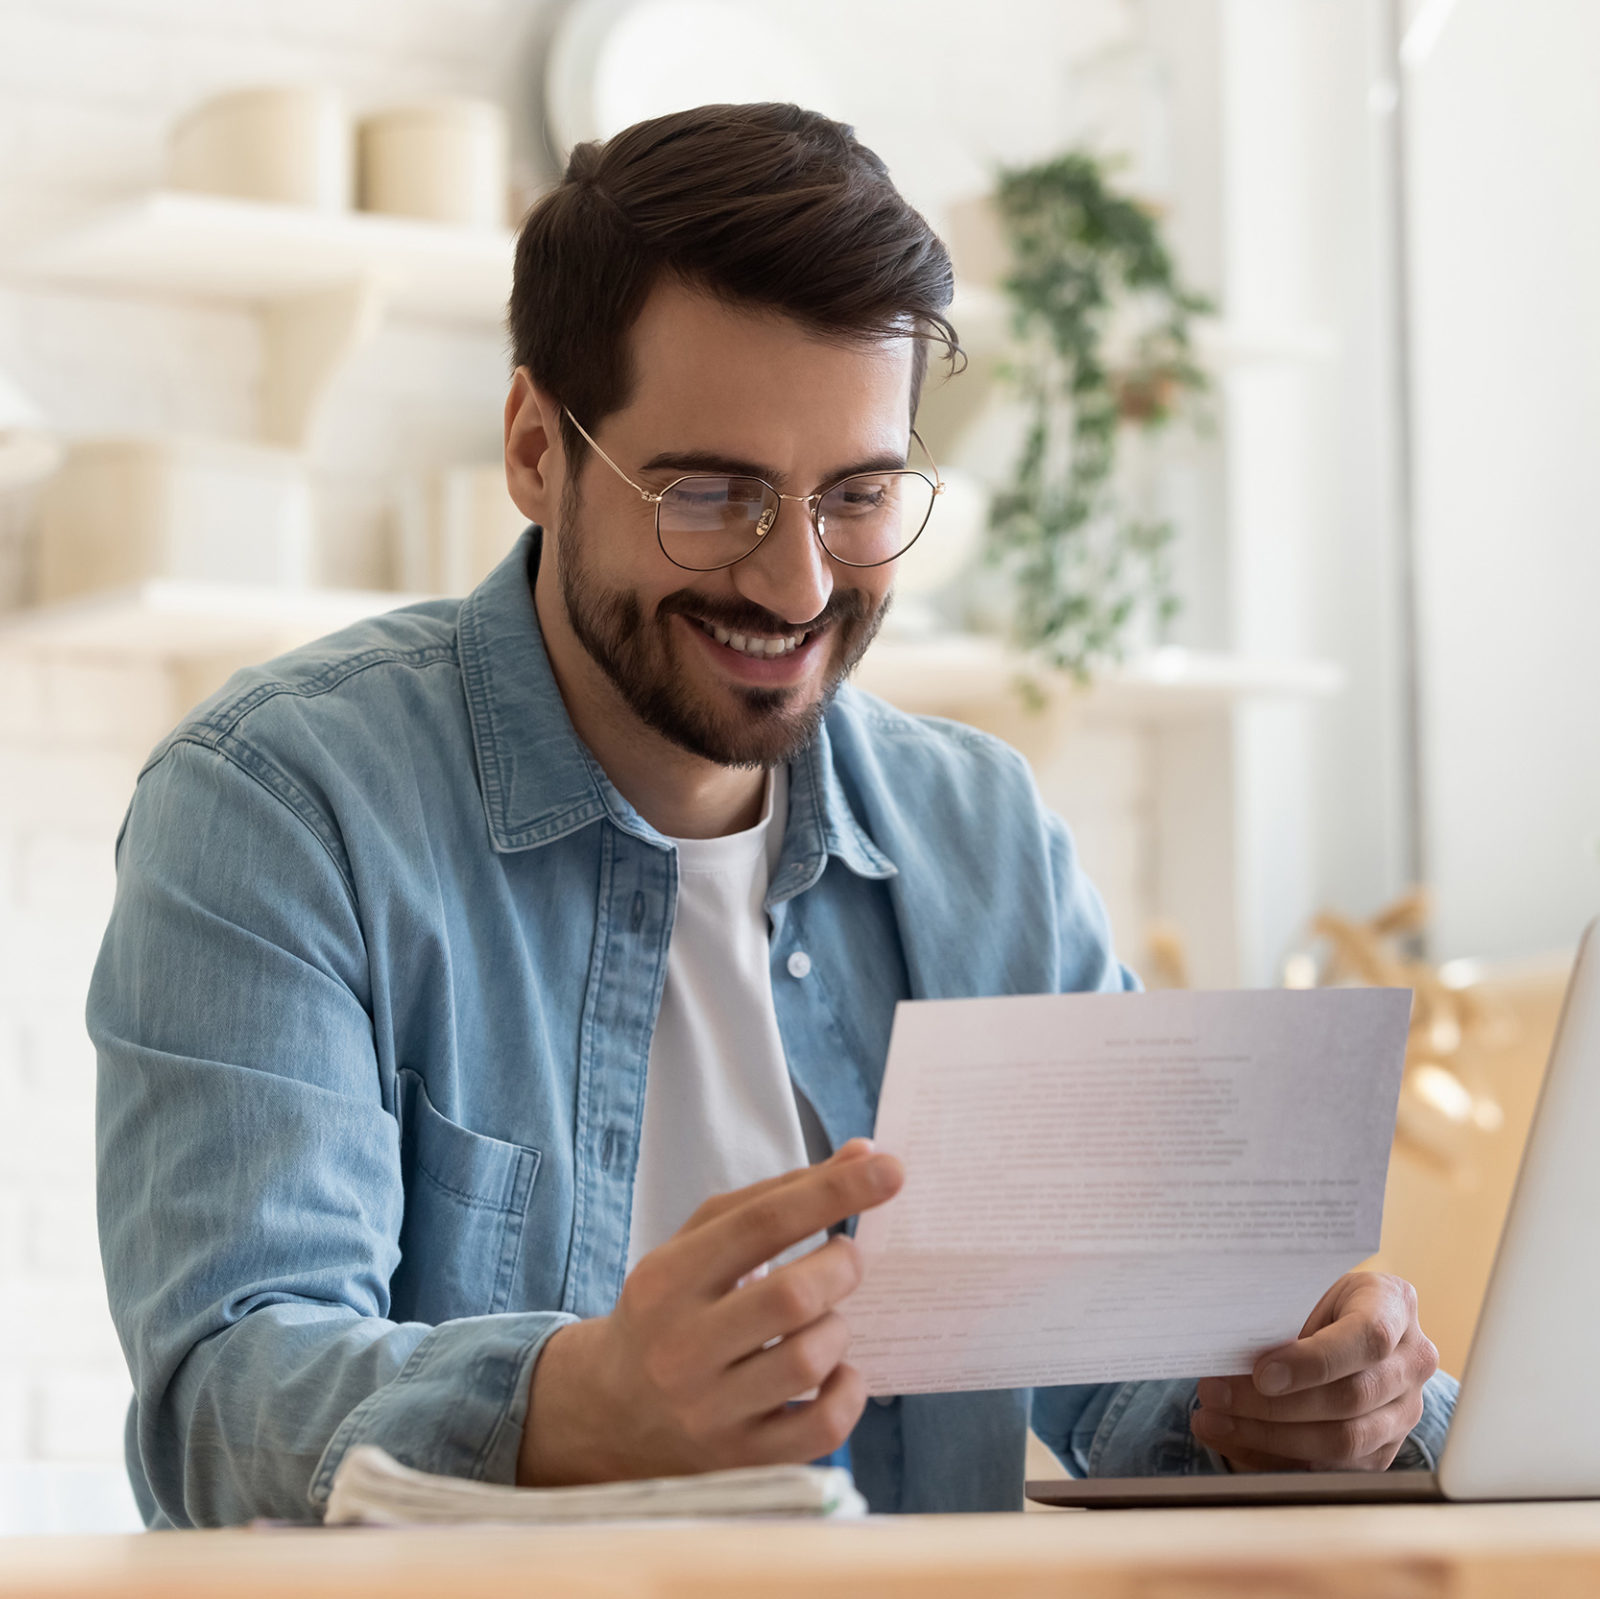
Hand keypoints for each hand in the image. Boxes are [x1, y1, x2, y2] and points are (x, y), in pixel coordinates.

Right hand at [517, 1139, 902, 1484]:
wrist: (607, 1410)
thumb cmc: (671, 1308)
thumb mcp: (700, 1243)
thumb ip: (776, 1196)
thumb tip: (863, 1156)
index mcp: (668, 1279)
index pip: (762, 1223)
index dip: (834, 1191)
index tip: (889, 1169)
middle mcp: (682, 1347)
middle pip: (793, 1297)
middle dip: (841, 1265)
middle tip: (846, 1257)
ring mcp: (710, 1411)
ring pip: (810, 1360)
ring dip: (838, 1328)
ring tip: (824, 1319)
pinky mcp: (741, 1460)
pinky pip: (823, 1427)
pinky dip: (848, 1390)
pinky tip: (835, 1370)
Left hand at [1190, 1271, 1438, 1471]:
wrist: (1342, 1321)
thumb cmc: (1314, 1296)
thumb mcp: (1302, 1287)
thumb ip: (1279, 1316)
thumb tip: (1227, 1353)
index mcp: (1394, 1305)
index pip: (1367, 1338)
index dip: (1314, 1362)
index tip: (1260, 1373)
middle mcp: (1411, 1361)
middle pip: (1350, 1398)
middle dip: (1274, 1405)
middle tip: (1216, 1394)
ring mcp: (1404, 1410)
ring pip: (1343, 1441)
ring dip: (1269, 1437)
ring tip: (1215, 1421)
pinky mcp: (1385, 1449)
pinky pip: (1334, 1467)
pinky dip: (1277, 1458)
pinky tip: (1235, 1441)